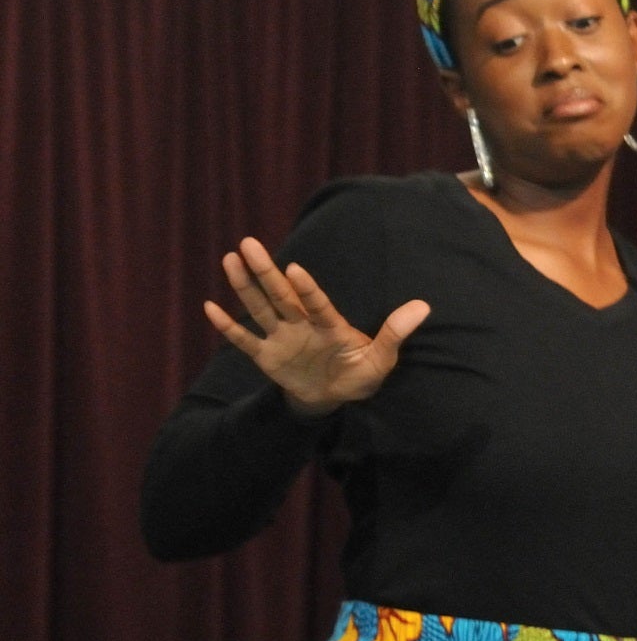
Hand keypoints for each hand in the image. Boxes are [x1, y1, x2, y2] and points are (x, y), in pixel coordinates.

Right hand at [205, 237, 429, 415]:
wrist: (332, 397)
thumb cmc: (360, 375)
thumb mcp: (380, 360)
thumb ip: (394, 334)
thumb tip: (423, 306)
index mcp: (330, 325)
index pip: (317, 304)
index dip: (306, 288)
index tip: (294, 268)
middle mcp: (302, 325)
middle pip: (281, 295)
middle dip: (265, 271)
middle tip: (248, 243)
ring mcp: (282, 338)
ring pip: (260, 309)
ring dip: (244, 286)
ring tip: (230, 259)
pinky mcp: (266, 355)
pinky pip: (244, 340)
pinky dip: (228, 327)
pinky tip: (210, 307)